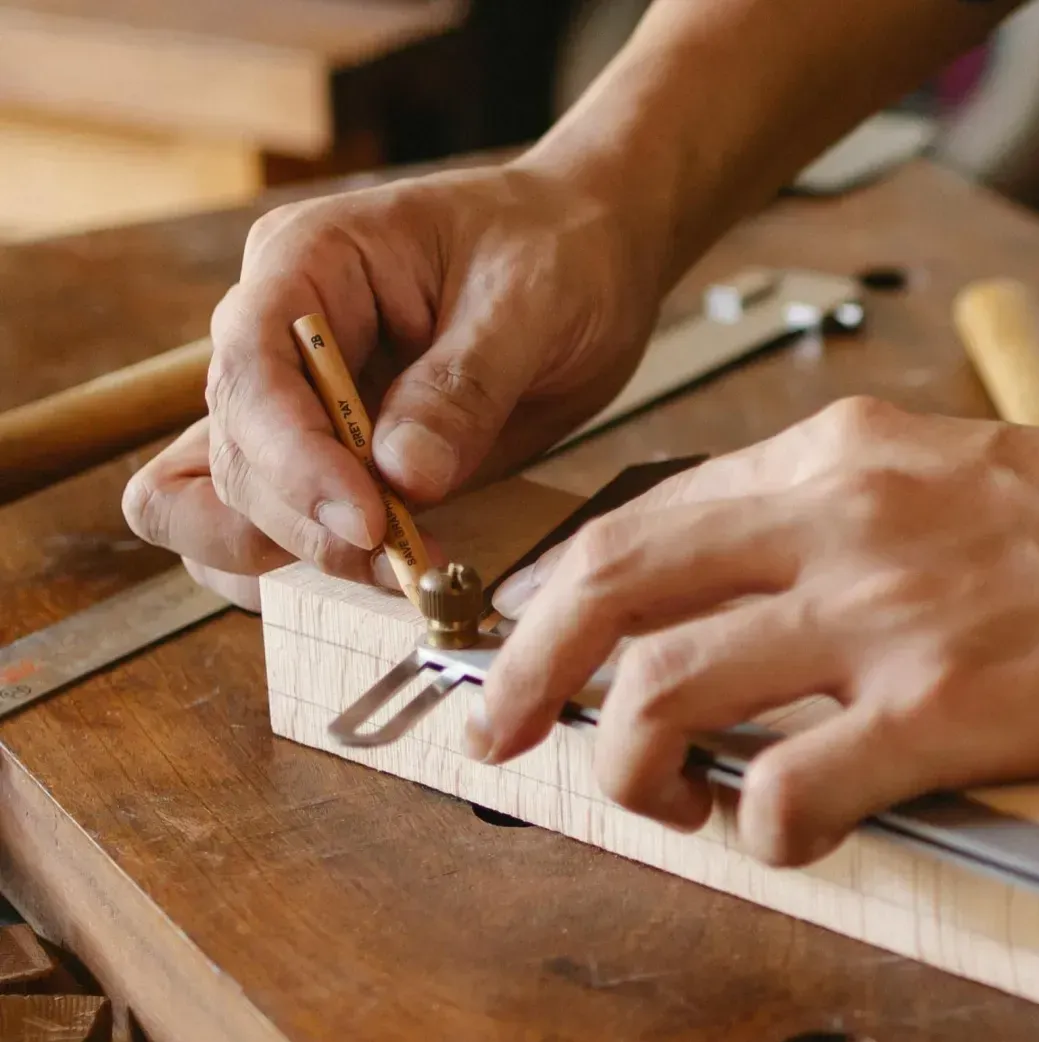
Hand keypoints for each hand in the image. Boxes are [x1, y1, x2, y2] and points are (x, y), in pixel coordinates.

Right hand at [122, 160, 662, 608]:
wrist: (587, 263)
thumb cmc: (552, 250)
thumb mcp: (527, 301)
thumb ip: (463, 388)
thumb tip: (402, 479)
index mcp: (307, 263)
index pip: (252, 370)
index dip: (295, 459)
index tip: (369, 520)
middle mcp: (279, 337)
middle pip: (236, 453)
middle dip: (309, 523)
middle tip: (405, 561)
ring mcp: (298, 404)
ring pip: (233, 504)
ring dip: (303, 555)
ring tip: (403, 570)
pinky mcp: (332, 461)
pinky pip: (276, 525)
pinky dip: (311, 565)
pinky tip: (380, 575)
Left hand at [470, 395, 1038, 865]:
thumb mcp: (922, 474)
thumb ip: (806, 523)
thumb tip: (704, 594)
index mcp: (823, 462)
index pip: (632, 524)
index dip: (549, 598)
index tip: (521, 651)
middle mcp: (835, 523)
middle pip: (611, 589)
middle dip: (523, 668)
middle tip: (495, 729)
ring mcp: (884, 612)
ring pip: (667, 690)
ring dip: (629, 764)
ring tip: (662, 799)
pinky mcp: (948, 707)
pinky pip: (790, 785)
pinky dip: (757, 829)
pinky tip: (780, 836)